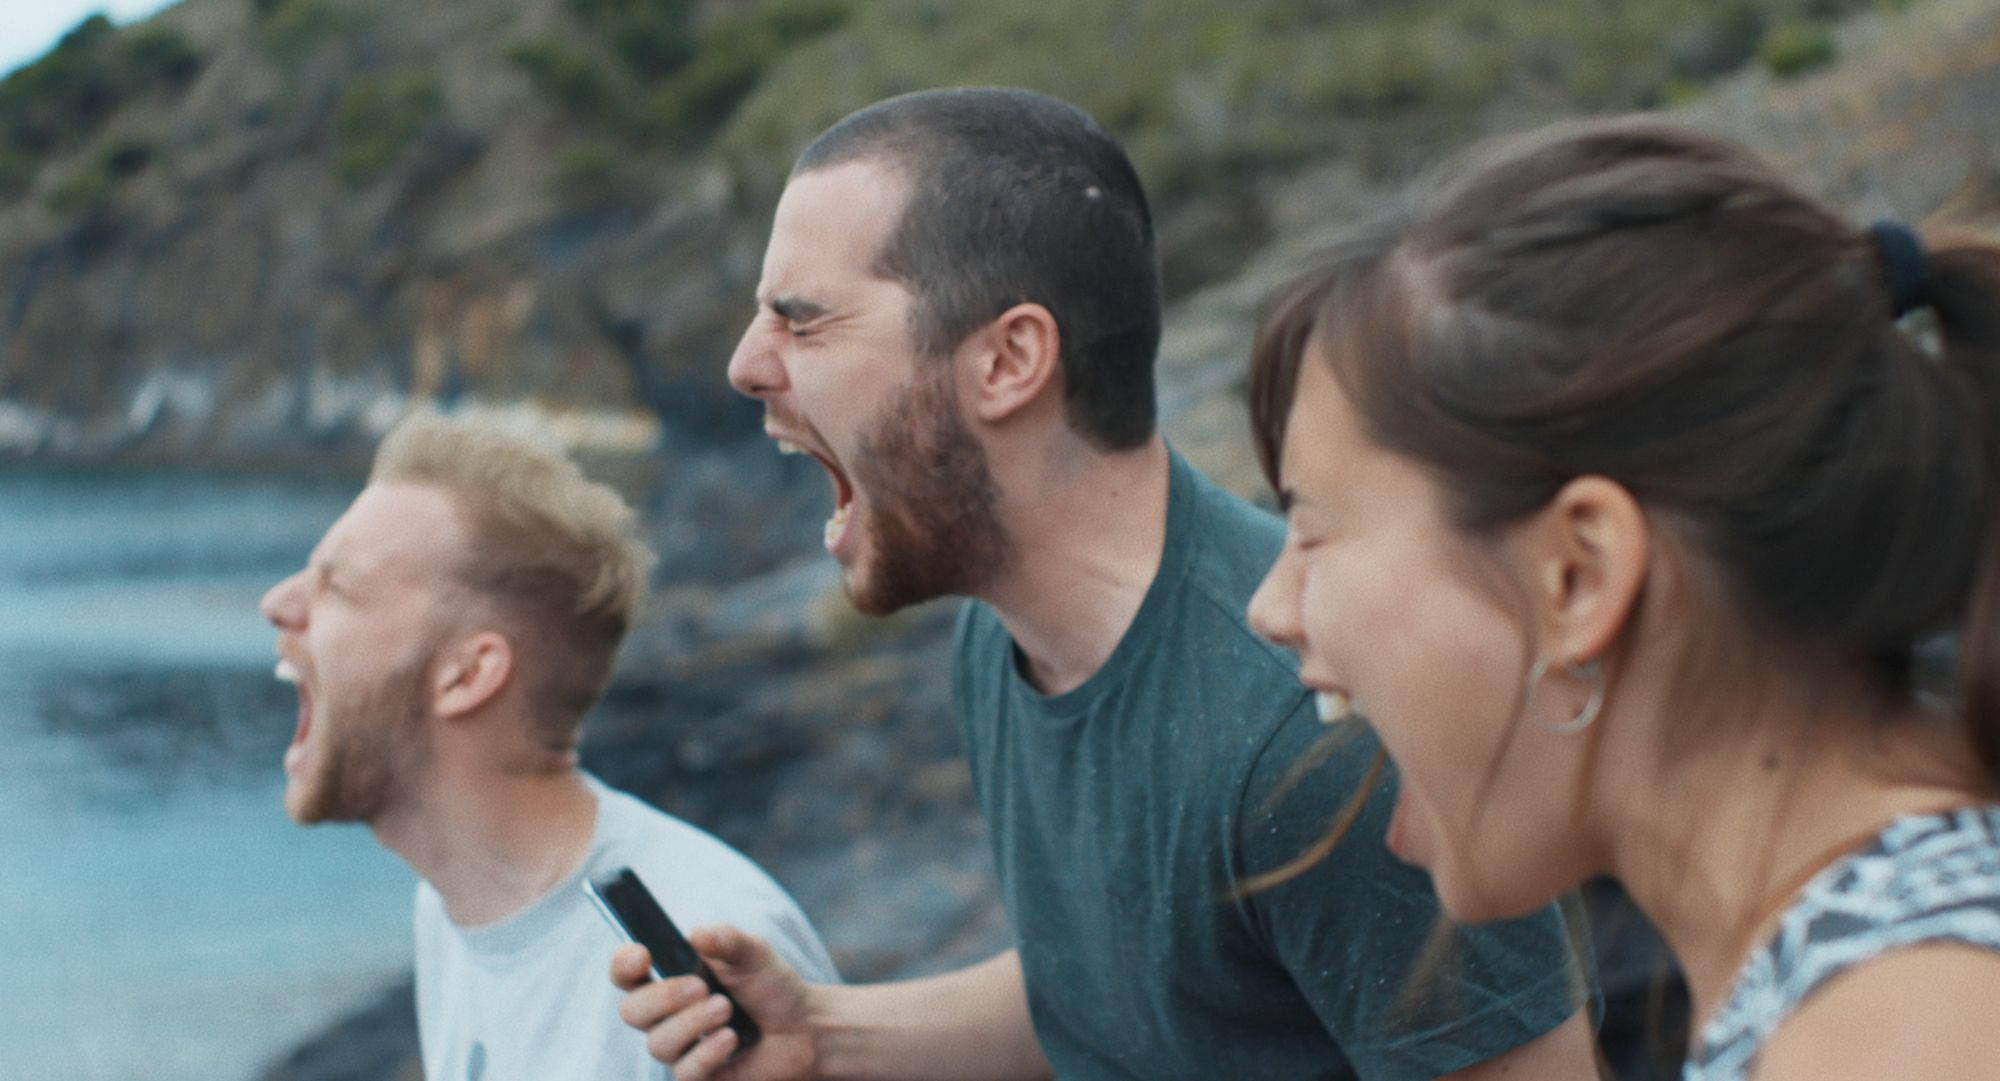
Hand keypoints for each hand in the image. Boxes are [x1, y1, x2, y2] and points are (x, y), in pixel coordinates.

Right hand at [613, 924, 819, 1080]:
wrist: (804, 1027)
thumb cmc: (771, 986)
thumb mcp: (754, 953)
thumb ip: (726, 940)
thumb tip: (698, 934)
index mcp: (671, 979)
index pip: (627, 974)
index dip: (623, 965)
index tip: (642, 955)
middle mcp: (667, 1016)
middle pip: (632, 1011)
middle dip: (663, 997)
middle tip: (701, 987)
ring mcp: (681, 1049)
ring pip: (658, 1044)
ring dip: (693, 1023)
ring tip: (726, 1009)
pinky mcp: (699, 1077)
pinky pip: (685, 1072)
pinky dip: (708, 1052)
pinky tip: (731, 1038)